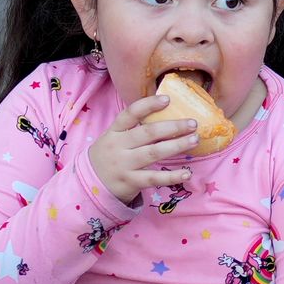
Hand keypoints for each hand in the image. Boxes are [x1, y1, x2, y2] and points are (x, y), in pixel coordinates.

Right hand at [89, 92, 196, 206]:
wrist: (89, 184)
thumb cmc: (109, 156)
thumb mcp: (113, 138)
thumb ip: (132, 128)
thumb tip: (165, 114)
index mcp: (114, 132)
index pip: (130, 114)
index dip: (148, 105)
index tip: (167, 99)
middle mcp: (118, 146)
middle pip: (147, 133)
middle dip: (172, 127)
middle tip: (193, 123)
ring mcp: (124, 165)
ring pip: (153, 153)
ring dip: (176, 146)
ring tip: (194, 140)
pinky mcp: (130, 182)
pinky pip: (154, 178)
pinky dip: (171, 176)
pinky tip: (187, 173)